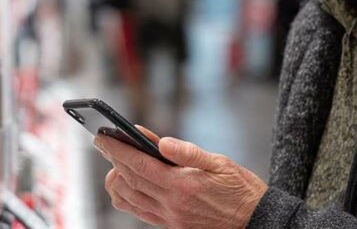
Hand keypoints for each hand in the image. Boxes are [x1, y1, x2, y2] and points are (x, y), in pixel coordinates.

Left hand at [95, 126, 267, 228]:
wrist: (254, 221)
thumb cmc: (240, 189)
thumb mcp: (221, 163)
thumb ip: (189, 152)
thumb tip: (162, 142)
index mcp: (183, 185)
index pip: (139, 165)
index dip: (117, 150)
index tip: (103, 137)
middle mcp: (172, 205)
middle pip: (129, 180)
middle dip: (112, 159)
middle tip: (102, 142)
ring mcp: (170, 218)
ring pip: (129, 199)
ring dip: (117, 179)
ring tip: (114, 161)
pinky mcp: (171, 226)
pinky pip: (140, 212)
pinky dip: (127, 197)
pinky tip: (127, 184)